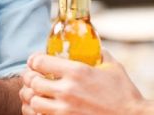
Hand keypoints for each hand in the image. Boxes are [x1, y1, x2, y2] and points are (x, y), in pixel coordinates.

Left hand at [21, 50, 143, 114]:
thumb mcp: (113, 67)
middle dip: (29, 78)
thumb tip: (94, 46)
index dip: (34, 60)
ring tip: (32, 94)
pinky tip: (39, 109)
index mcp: (77, 72)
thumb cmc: (124, 94)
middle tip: (31, 77)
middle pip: (33, 82)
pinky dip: (34, 113)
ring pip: (32, 102)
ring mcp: (64, 111)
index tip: (34, 61)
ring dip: (30, 96)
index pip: (40, 62)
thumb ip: (100, 53)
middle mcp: (67, 91)